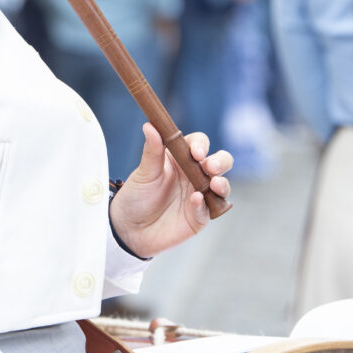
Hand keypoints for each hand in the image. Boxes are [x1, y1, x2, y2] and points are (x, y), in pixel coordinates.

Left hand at [109, 123, 231, 259]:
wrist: (130, 228)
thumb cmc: (137, 195)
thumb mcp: (144, 171)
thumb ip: (152, 150)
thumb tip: (150, 125)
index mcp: (181, 158)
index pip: (199, 144)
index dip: (201, 145)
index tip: (195, 152)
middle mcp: (194, 174)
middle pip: (219, 162)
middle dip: (220, 161)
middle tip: (210, 166)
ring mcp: (200, 195)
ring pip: (222, 185)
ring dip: (222, 183)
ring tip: (214, 184)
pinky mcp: (200, 216)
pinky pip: (209, 209)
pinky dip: (204, 204)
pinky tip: (196, 201)